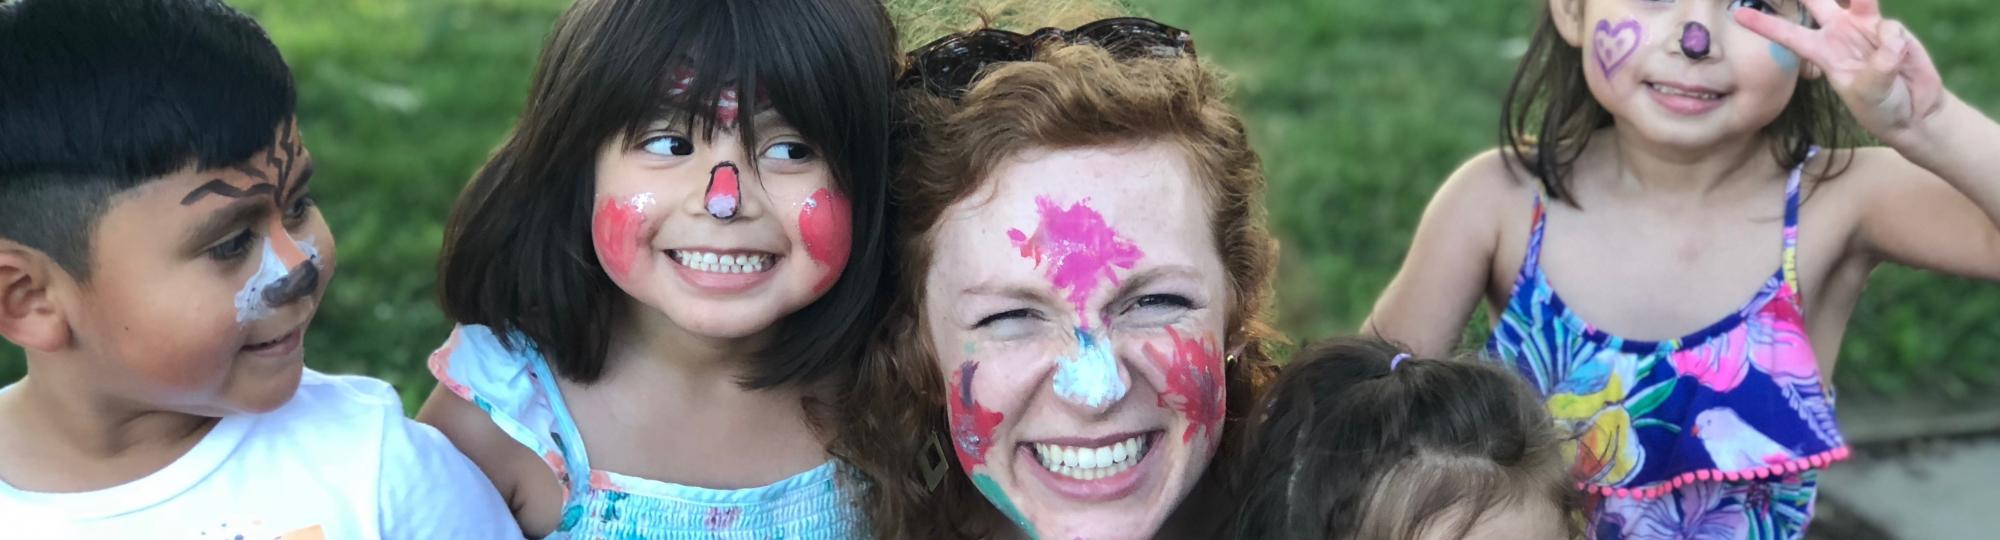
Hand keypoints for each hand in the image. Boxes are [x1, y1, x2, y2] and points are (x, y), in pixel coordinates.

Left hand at [1736, 0, 1945, 146]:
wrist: (1912, 110)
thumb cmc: (1880, 107)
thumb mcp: (1870, 93)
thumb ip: (1878, 67)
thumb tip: (1890, 41)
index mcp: (1821, 52)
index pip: (1788, 34)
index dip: (1764, 24)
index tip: (1737, 14)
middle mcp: (1839, 33)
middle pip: (1817, 0)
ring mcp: (1865, 27)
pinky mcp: (1891, 28)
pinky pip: (1892, 28)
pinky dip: (1896, 45)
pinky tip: (1900, 60)